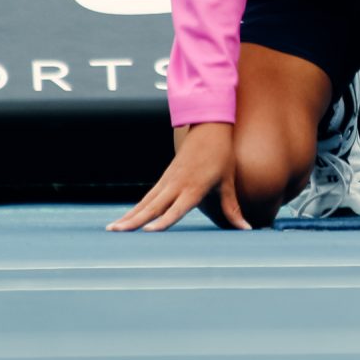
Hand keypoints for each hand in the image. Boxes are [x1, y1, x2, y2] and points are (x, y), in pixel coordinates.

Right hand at [109, 123, 247, 231]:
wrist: (209, 127)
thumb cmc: (221, 156)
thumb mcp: (228, 182)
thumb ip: (232, 209)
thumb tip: (248, 228)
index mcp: (193, 187)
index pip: (176, 208)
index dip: (163, 221)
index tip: (148, 231)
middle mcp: (176, 185)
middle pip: (152, 207)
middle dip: (133, 221)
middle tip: (116, 232)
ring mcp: (167, 181)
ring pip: (145, 202)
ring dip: (128, 216)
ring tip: (112, 229)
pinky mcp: (164, 178)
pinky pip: (147, 197)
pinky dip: (135, 209)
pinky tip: (124, 219)